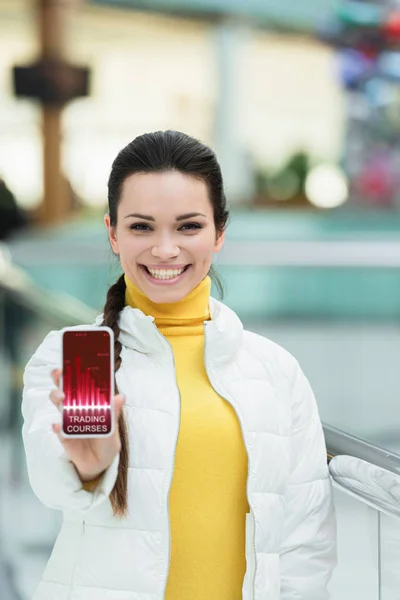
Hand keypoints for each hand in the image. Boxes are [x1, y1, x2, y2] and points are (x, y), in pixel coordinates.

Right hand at [49, 368, 124, 482]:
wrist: (99, 465)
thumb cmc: (107, 443)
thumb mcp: (113, 428)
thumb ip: (115, 413)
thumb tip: (121, 396)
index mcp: (91, 403)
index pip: (82, 383)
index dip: (76, 371)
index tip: (73, 361)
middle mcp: (77, 407)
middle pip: (65, 388)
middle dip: (60, 379)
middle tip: (59, 373)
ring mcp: (69, 420)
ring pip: (58, 404)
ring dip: (57, 398)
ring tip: (61, 398)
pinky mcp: (63, 435)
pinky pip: (58, 429)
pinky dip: (57, 427)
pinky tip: (58, 426)